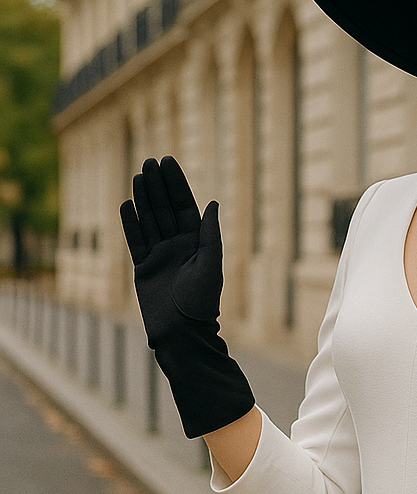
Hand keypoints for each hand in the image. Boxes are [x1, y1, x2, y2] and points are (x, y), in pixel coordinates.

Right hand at [120, 156, 221, 344]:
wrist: (182, 331)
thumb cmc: (202, 301)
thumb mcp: (211, 264)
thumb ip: (210, 234)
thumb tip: (212, 203)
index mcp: (197, 242)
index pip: (184, 206)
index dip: (177, 184)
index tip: (169, 162)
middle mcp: (178, 246)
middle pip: (165, 209)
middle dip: (159, 185)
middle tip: (150, 161)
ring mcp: (159, 255)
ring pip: (149, 220)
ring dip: (144, 198)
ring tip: (139, 175)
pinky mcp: (143, 268)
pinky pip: (135, 240)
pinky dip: (130, 223)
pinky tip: (126, 204)